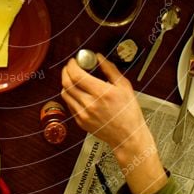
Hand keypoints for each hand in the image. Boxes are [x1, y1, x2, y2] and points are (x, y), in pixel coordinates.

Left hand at [62, 55, 166, 193]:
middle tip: (71, 66)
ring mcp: (83, 114)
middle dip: (66, 71)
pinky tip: (78, 92)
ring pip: (65, 93)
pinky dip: (70, 95)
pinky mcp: (80, 121)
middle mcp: (89, 104)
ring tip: (74, 78)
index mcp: (101, 93)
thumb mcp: (124, 86)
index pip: (77, 75)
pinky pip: (69, 104)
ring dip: (66, 82)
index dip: (72, 65)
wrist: (127, 136)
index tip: (75, 60)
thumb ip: (109, 69)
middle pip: (67, 83)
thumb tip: (99, 57)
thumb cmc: (129, 112)